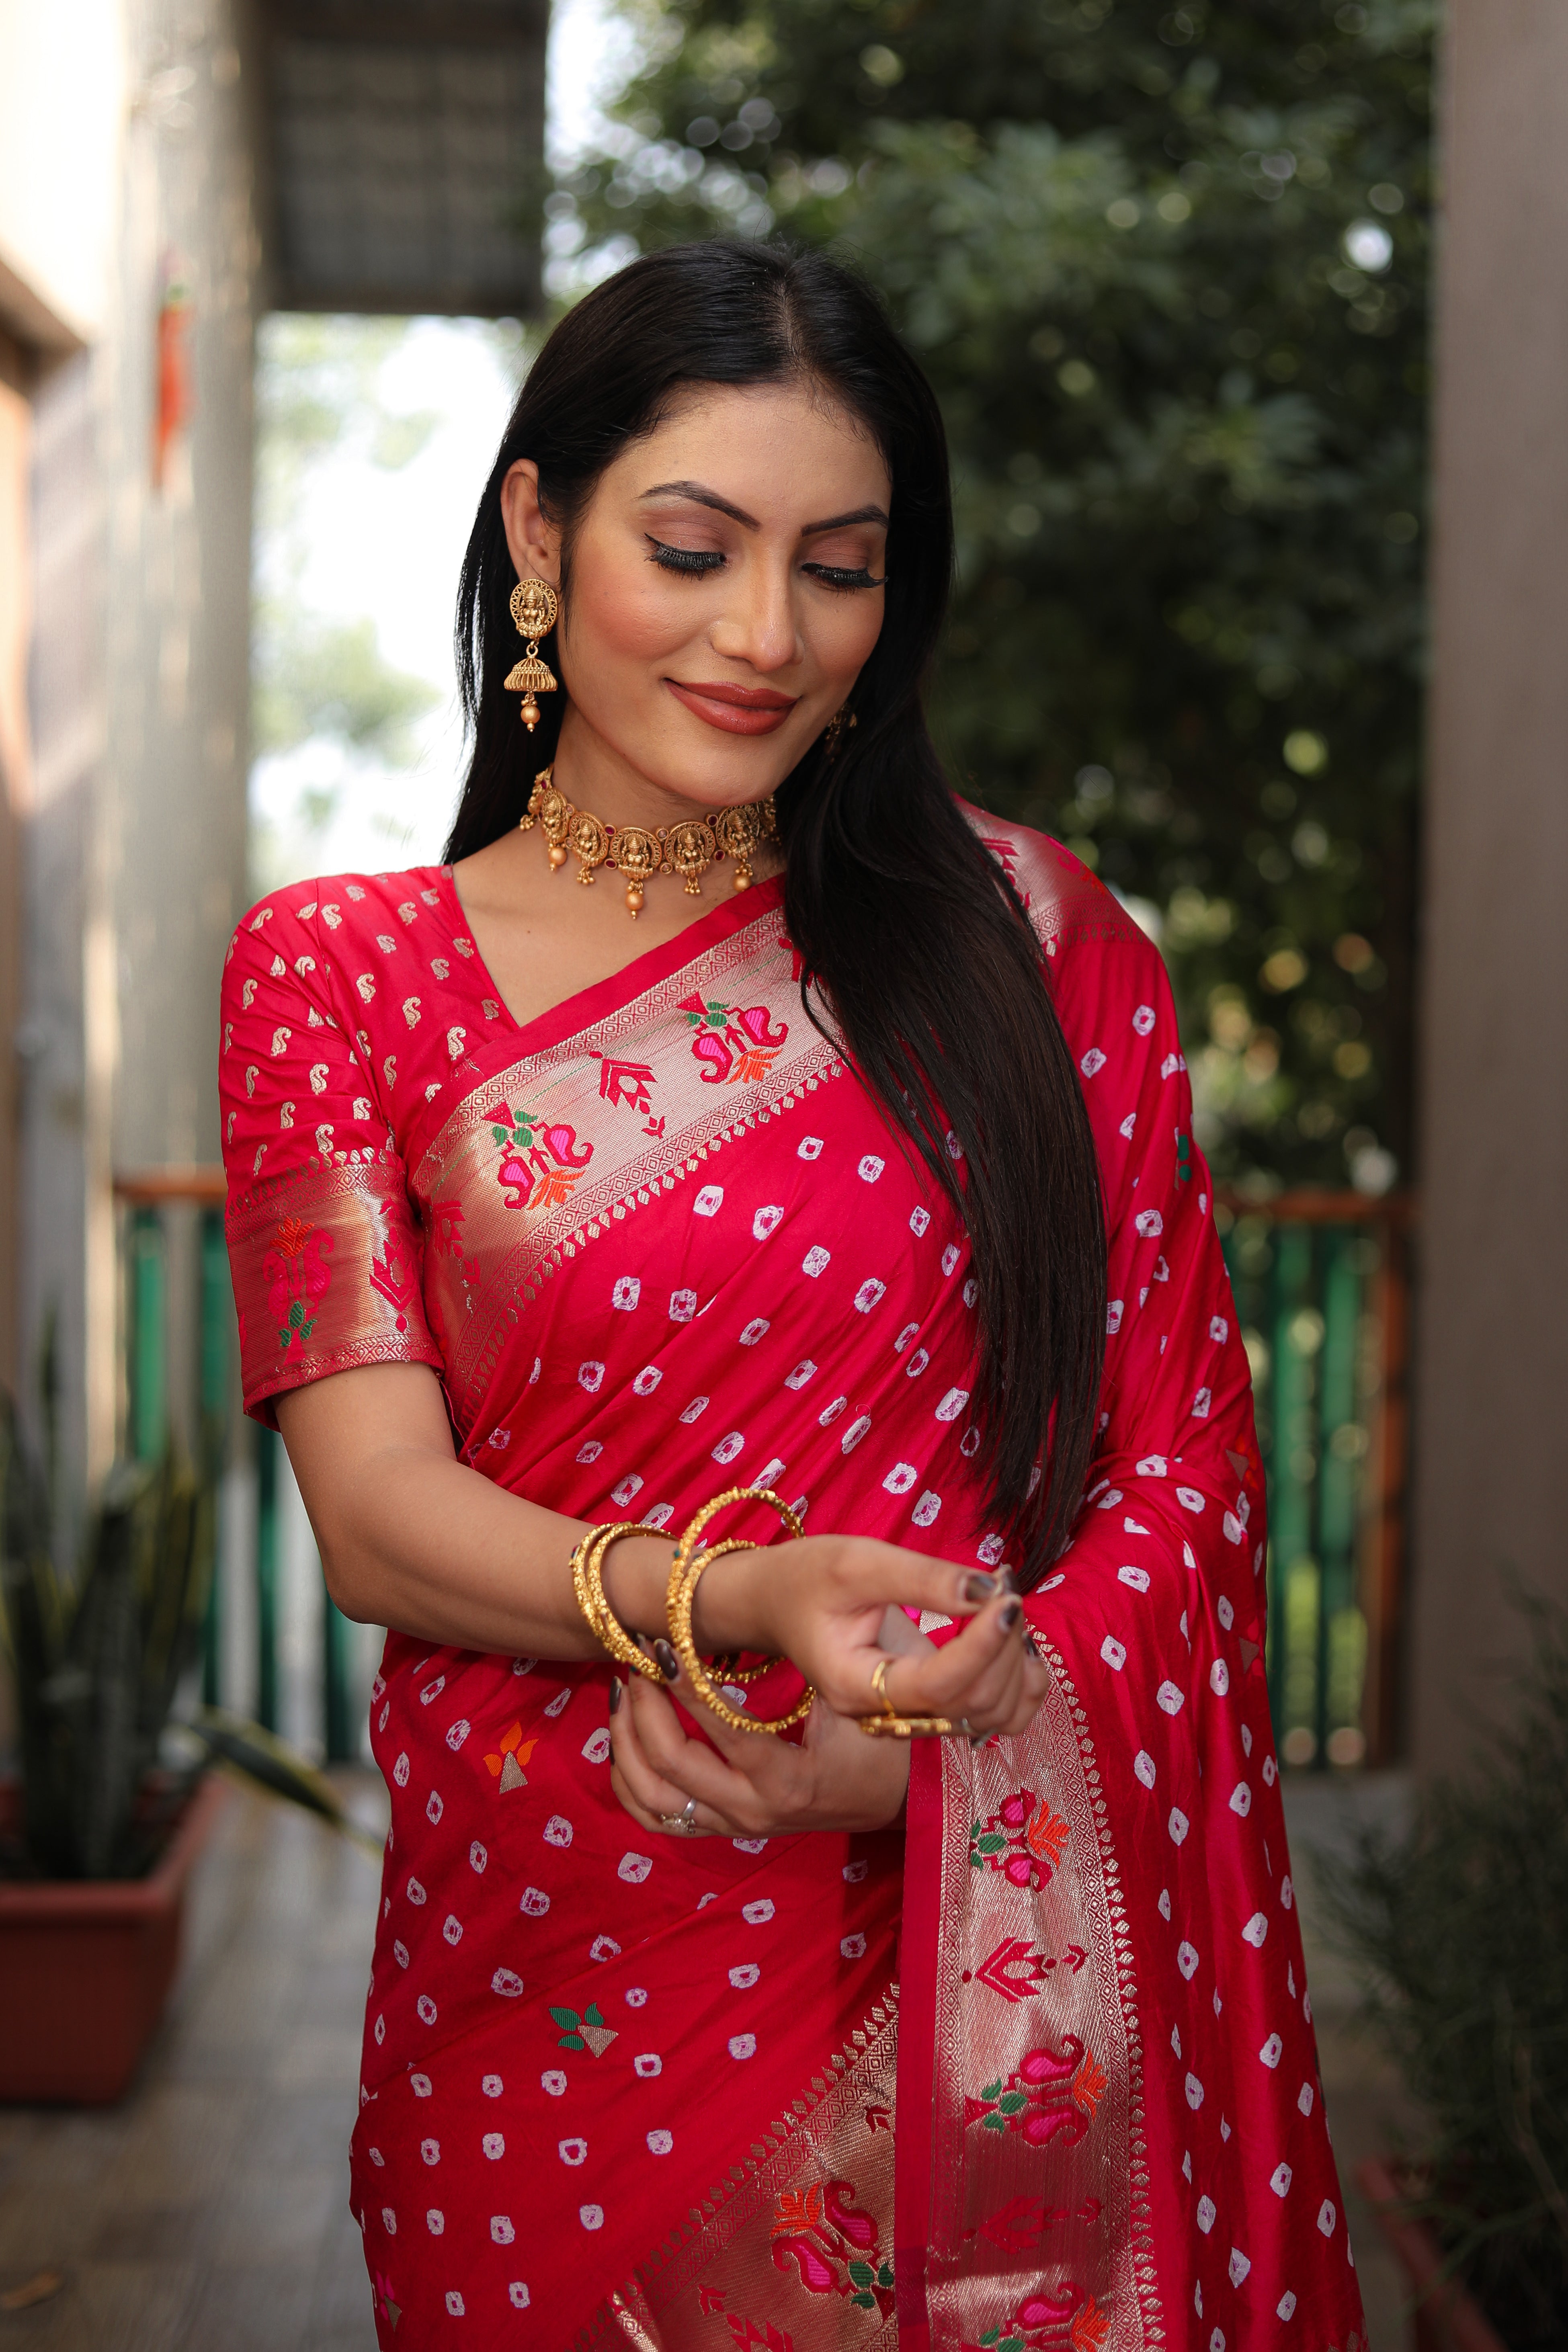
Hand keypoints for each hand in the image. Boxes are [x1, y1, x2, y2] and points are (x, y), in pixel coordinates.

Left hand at [608, 1656, 911, 1839]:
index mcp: (787, 1781)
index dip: (681, 1683)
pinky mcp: (730, 1829)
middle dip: (643, 1706)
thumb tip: (782, 1603)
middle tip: (639, 1660)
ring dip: (627, 1744)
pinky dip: (632, 1781)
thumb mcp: (862, 1696)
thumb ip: (825, 1659)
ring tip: (627, 1693)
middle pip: (670, 1764)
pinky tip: (628, 1739)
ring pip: (652, 1798)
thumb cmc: (892, 1740)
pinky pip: (659, 1817)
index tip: (662, 1643)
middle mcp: (754, 1812)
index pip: (717, 1729)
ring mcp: (739, 1826)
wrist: (911, 1799)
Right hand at [689, 1536, 1050, 1738]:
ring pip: (992, 1714)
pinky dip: (1020, 1684)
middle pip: (972, 1703)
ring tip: (1003, 1605)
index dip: (984, 1644)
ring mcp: (913, 1716)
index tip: (1005, 1593)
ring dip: (1016, 1663)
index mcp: (857, 1686)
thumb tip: (986, 1590)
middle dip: (1003, 1645)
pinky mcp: (931, 1706)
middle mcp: (888, 1715)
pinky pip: (995, 1715)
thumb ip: (921, 1578)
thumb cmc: (807, 1577)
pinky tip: (1013, 1640)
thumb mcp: (855, 1561)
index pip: (940, 1684)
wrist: (780, 1602)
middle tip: (1004, 1586)